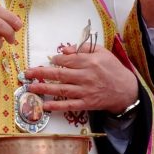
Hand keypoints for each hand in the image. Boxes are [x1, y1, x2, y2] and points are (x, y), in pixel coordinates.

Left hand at [24, 45, 138, 114]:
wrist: (126, 90)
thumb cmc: (113, 69)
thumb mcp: (102, 52)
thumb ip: (84, 48)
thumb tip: (65, 50)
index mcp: (90, 62)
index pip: (67, 60)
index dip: (55, 60)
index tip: (48, 60)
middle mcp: (86, 76)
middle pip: (59, 74)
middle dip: (41, 73)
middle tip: (27, 73)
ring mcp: (85, 91)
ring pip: (61, 89)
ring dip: (44, 89)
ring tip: (30, 87)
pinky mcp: (87, 104)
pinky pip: (69, 105)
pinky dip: (56, 106)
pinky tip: (45, 105)